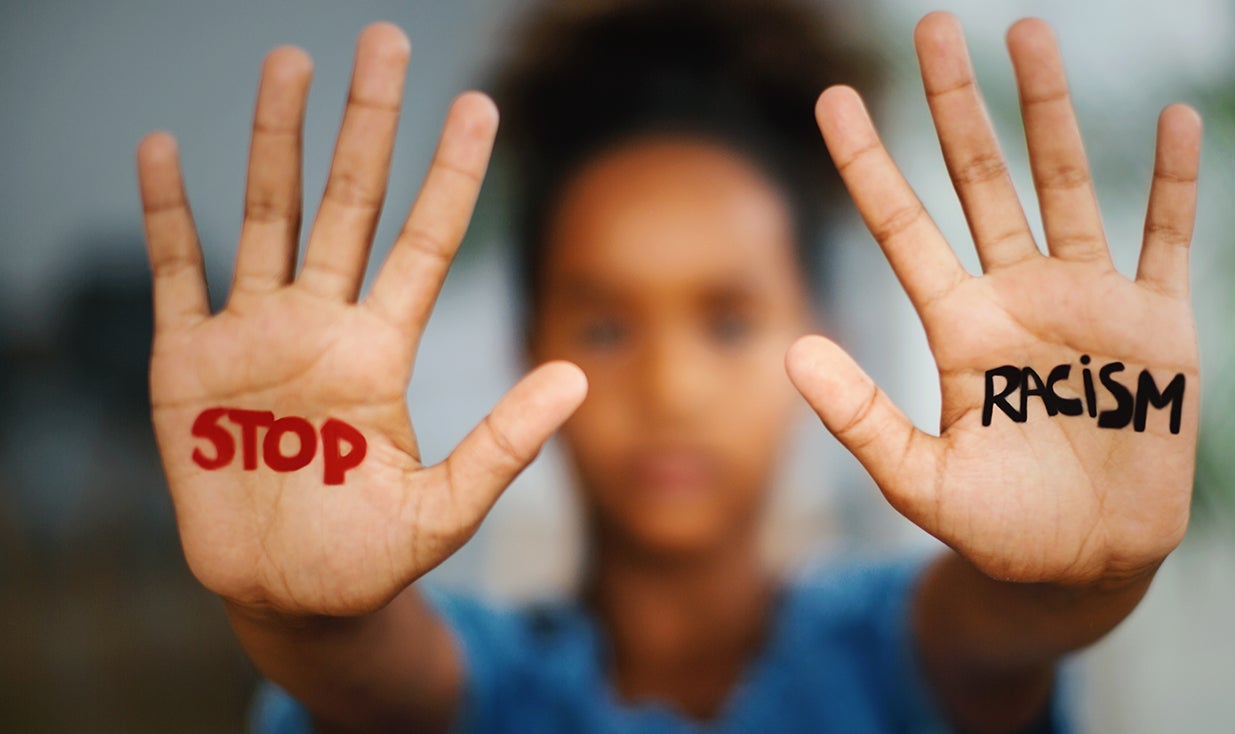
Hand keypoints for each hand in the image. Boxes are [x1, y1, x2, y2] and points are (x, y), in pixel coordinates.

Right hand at [137, 23, 585, 617]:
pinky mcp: (187, 363)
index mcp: (382, 351)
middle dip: (368, 124)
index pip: (426, 242)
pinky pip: (175, 273)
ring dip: (275, 141)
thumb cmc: (370, 559)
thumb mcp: (445, 509)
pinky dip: (166, 215)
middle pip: (350, 204)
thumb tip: (578, 377)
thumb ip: (504, 444)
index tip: (480, 105)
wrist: (286, 597)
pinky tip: (163, 151)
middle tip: (386, 40)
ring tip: (289, 62)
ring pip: (268, 216)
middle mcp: (323, 327)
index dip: (452, 175)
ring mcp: (253, 336)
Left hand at [787, 13, 1199, 587]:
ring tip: (1028, 34)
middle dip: (956, 106)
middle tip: (934, 27)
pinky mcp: (1158, 328)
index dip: (867, 162)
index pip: (902, 226)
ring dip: (1050, 113)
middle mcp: (1016, 297)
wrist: (1083, 564)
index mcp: (958, 328)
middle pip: (980, 181)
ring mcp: (1088, 304)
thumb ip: (860, 418)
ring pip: (1064, 187)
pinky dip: (1174, 185)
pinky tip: (1174, 122)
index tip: (833, 96)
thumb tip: (790, 350)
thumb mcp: (919, 482)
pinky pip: (1169, 241)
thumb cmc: (996, 528)